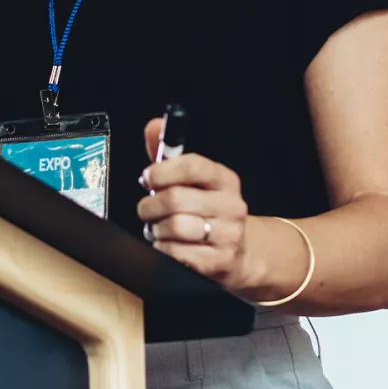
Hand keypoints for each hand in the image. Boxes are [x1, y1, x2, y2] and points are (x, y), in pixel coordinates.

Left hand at [137, 118, 248, 291]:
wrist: (240, 255)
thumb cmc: (207, 213)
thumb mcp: (193, 183)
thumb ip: (169, 156)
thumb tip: (153, 126)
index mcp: (225, 180)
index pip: (193, 166)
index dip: (162, 171)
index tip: (148, 178)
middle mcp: (231, 206)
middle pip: (176, 199)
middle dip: (150, 205)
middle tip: (147, 209)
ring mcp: (228, 235)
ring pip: (174, 226)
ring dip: (156, 229)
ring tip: (158, 229)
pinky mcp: (219, 262)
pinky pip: (176, 253)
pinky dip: (163, 249)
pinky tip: (168, 245)